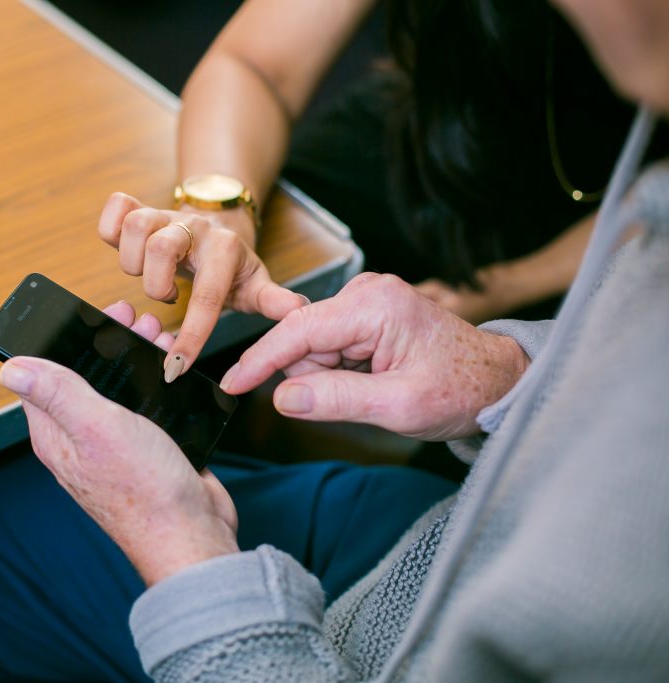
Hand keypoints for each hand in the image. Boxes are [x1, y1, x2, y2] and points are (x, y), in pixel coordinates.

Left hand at [0, 301, 238, 585]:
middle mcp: (80, 440)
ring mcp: (114, 447)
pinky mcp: (147, 452)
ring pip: (118, 390)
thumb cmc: (143, 490)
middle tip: (134, 318)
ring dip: (135, 359)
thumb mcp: (96, 427)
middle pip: (85, 377)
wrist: (191, 536)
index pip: (45, 376)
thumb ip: (57, 393)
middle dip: (108, 343)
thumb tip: (9, 368)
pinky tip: (173, 369)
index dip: (63, 340)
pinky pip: (146, 407)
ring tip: (158, 335)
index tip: (90, 314)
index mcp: (56, 434)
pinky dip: (157, 383)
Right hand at [98, 192, 308, 380]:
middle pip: (161, 247)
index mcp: (225, 250)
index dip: (192, 335)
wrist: (218, 228)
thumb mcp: (256, 286)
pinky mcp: (138, 207)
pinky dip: (111, 229)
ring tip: (152, 277)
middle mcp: (194, 227)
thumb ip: (274, 300)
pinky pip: (115, 206)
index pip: (207, 296)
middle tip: (170, 296)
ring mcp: (164, 214)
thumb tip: (298, 310)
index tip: (176, 367)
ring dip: (133, 262)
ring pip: (135, 226)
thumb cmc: (232, 267)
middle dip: (157, 285)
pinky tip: (126, 249)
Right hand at [220, 273, 529, 440]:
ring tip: (374, 389)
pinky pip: (328, 345)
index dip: (260, 361)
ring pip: (312, 346)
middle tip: (362, 399)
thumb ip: (337, 400)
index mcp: (375, 306)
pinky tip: (371, 379)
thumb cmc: (461, 390)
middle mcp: (366, 293)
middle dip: (313, 377)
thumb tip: (282, 398)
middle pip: (302, 340)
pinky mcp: (367, 313)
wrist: (497, 381)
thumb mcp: (399, 407)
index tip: (230, 384)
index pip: (298, 333)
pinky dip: (338, 370)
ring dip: (328, 376)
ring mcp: (366, 300)